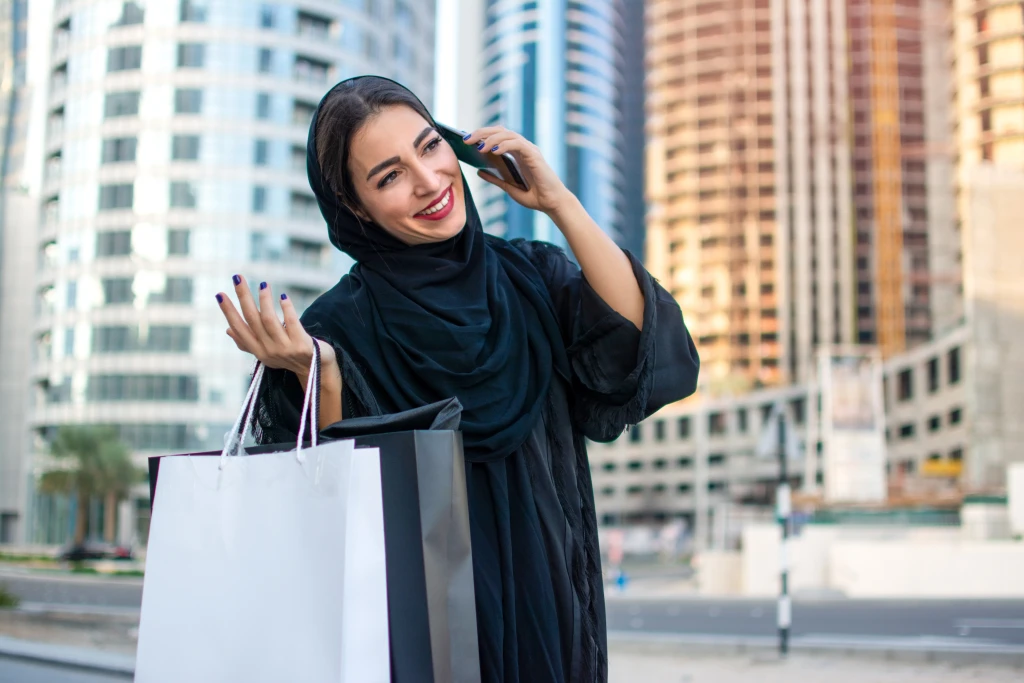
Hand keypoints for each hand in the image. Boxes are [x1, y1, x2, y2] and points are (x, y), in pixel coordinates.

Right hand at [216, 275, 335, 377]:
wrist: (317, 371)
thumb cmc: (291, 357)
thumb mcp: (268, 353)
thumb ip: (249, 343)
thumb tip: (228, 330)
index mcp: (258, 351)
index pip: (239, 329)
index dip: (228, 312)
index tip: (220, 294)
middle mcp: (269, 351)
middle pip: (253, 320)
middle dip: (243, 297)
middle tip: (237, 278)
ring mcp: (285, 349)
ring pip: (270, 321)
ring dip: (265, 301)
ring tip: (263, 285)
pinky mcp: (302, 346)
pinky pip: (292, 323)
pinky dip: (287, 309)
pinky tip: (283, 297)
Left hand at [461, 126, 572, 215]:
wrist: (551, 204)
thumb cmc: (534, 196)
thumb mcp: (509, 187)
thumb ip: (495, 179)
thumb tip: (478, 171)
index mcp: (516, 153)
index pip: (498, 135)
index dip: (482, 135)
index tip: (466, 140)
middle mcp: (523, 148)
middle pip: (500, 131)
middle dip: (482, 133)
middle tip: (466, 139)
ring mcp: (529, 150)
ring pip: (508, 134)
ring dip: (491, 138)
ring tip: (478, 147)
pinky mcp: (534, 155)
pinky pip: (517, 144)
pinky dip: (504, 145)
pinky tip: (493, 151)